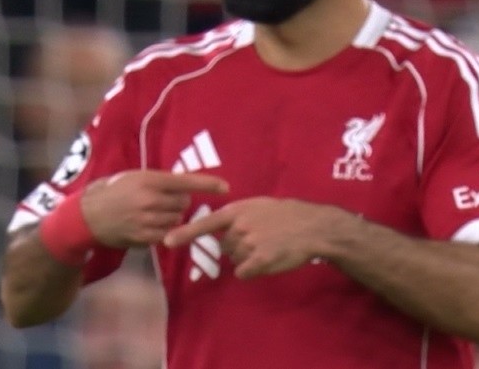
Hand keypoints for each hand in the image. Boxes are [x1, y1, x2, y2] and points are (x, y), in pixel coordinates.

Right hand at [81, 170, 228, 247]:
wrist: (90, 215)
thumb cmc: (116, 190)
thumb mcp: (137, 176)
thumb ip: (161, 181)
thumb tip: (188, 187)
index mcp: (150, 180)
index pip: (185, 182)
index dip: (208, 185)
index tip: (225, 187)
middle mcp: (150, 200)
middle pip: (184, 203)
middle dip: (181, 202)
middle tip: (165, 199)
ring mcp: (147, 221)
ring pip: (178, 220)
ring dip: (173, 217)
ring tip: (156, 212)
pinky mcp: (144, 238)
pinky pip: (167, 235)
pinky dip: (165, 230)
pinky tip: (151, 224)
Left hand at [164, 197, 342, 278]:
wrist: (312, 226)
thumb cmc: (285, 214)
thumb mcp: (258, 206)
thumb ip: (237, 215)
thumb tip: (220, 228)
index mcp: (238, 211)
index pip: (206, 223)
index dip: (185, 233)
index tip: (166, 241)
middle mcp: (240, 227)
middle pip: (224, 247)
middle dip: (236, 247)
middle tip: (258, 239)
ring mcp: (251, 244)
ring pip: (235, 260)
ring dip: (247, 258)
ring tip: (267, 246)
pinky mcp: (261, 260)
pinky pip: (244, 272)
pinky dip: (252, 270)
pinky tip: (267, 259)